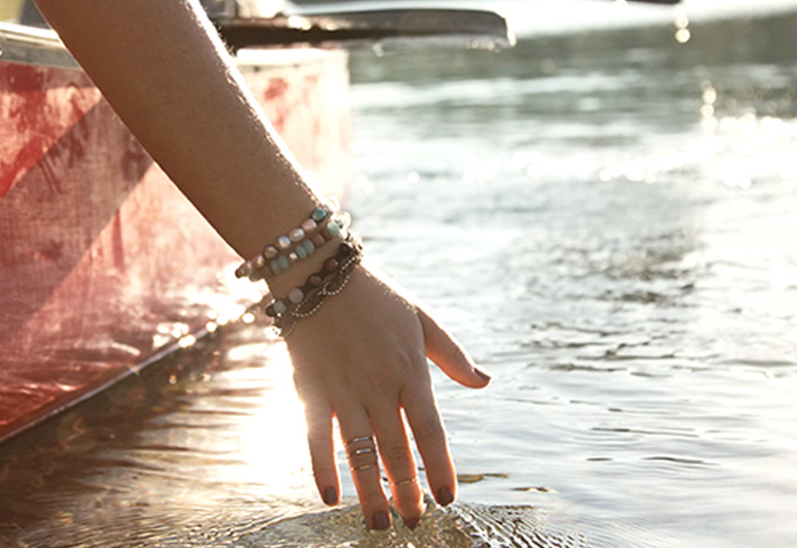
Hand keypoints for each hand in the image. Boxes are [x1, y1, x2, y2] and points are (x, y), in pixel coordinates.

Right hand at [282, 266, 489, 529]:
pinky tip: (331, 498)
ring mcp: (344, 391)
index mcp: (411, 372)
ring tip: (380, 524)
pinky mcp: (311, 390)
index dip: (438, 467)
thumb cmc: (376, 297)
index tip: (446, 499)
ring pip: (361, 451)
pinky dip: (322, 467)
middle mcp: (379, 387)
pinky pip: (317, 436)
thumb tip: (485, 383)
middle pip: (396, 450)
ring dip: (371, 492)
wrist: (320, 272)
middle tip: (412, 523)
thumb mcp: (422, 319)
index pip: (430, 431)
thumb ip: (452, 355)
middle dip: (406, 491)